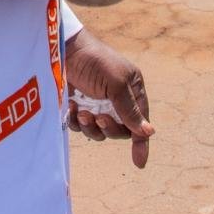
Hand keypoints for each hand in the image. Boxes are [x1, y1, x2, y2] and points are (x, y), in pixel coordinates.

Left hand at [64, 26, 152, 167]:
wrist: (64, 49)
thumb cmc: (95, 61)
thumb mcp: (116, 83)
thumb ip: (130, 109)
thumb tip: (149, 132)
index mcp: (133, 91)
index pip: (140, 122)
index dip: (141, 143)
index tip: (139, 164)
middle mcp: (117, 100)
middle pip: (120, 131)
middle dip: (109, 129)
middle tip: (98, 117)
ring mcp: (97, 104)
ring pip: (99, 132)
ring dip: (91, 127)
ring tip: (82, 113)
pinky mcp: (79, 106)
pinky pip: (81, 126)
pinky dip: (76, 121)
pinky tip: (71, 107)